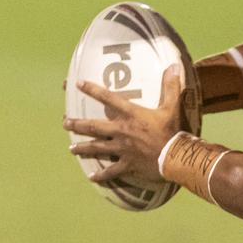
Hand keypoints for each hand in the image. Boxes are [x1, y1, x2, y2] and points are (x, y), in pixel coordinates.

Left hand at [64, 64, 183, 183]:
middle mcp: (122, 131)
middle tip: (65, 122)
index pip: (108, 98)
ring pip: (97, 148)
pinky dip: (101, 175)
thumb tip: (174, 65)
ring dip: (83, 147)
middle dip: (78, 124)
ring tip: (71, 148)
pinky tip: (91, 177)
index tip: (78, 84)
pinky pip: (111, 171)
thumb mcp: (173, 106)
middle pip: (94, 126)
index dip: (92, 90)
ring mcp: (122, 149)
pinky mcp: (127, 165)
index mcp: (131, 115)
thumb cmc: (173, 131)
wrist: (176, 157)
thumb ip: (171, 86)